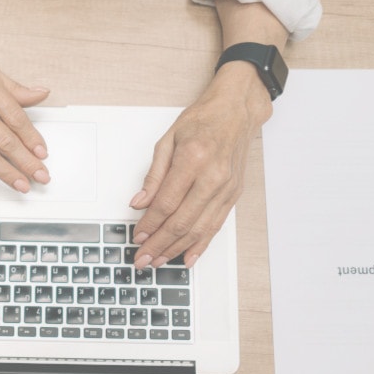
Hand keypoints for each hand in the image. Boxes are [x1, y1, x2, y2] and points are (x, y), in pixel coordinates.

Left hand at [129, 64, 271, 267]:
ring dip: (176, 249)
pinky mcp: (233, 195)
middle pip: (182, 221)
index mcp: (193, 159)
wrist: (236, 112)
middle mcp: (213, 177)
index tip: (137, 237)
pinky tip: (188, 258)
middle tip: (143, 259)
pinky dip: (200, 245)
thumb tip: (139, 203)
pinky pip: (215, 226)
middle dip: (159, 244)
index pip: (167, 202)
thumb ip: (153, 175)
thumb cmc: (202, 121)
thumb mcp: (167, 140)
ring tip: (159, 262)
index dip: (150, 224)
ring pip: (199, 229)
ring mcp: (226, 188)